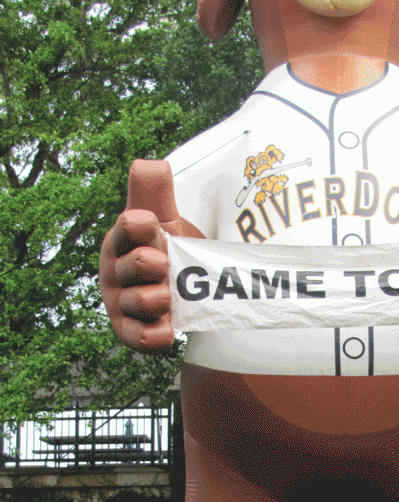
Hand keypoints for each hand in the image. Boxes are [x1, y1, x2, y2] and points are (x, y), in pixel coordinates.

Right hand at [99, 159, 203, 352]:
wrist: (180, 288)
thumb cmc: (164, 246)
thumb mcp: (162, 215)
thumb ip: (154, 188)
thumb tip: (151, 163)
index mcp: (120, 239)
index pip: (127, 226)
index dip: (144, 226)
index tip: (155, 227)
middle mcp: (116, 271)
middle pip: (136, 264)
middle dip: (156, 263)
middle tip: (167, 266)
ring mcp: (122, 302)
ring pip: (141, 301)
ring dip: (160, 298)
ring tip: (169, 296)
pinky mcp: (131, 331)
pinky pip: (138, 338)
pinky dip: (154, 336)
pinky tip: (169, 330)